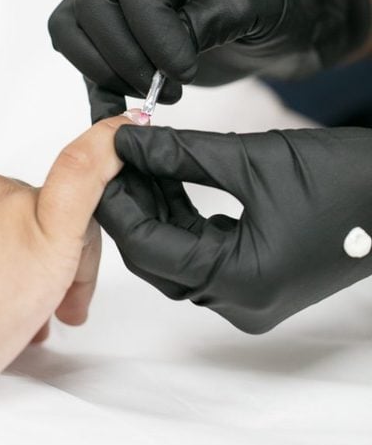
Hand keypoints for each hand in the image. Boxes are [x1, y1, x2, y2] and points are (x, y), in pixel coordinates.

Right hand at [48, 0, 369, 111]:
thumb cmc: (265, 4)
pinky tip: (119, 115)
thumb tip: (175, 41)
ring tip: (156, 95)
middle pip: (92, 4)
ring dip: (107, 72)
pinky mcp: (96, 29)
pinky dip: (95, 89)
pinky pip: (76, 56)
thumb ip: (219, 15)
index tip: (182, 67)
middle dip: (127, 56)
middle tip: (169, 89)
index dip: (151, 27)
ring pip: (71, 30)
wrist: (261, 25)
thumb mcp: (259, 4)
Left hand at [97, 123, 371, 332]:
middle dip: (133, 207)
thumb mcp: (252, 158)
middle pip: (157, 259)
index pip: (149, 247)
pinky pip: (202, 256)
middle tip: (114, 159)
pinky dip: (182, 222)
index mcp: (238, 281)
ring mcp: (249, 298)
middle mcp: (239, 303)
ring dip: (156, 212)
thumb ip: (182, 154)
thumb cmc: (345, 179)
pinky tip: (168, 181)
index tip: (101, 159)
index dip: (118, 201)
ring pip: (177, 259)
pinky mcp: (257, 282)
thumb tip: (126, 142)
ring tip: (139, 162)